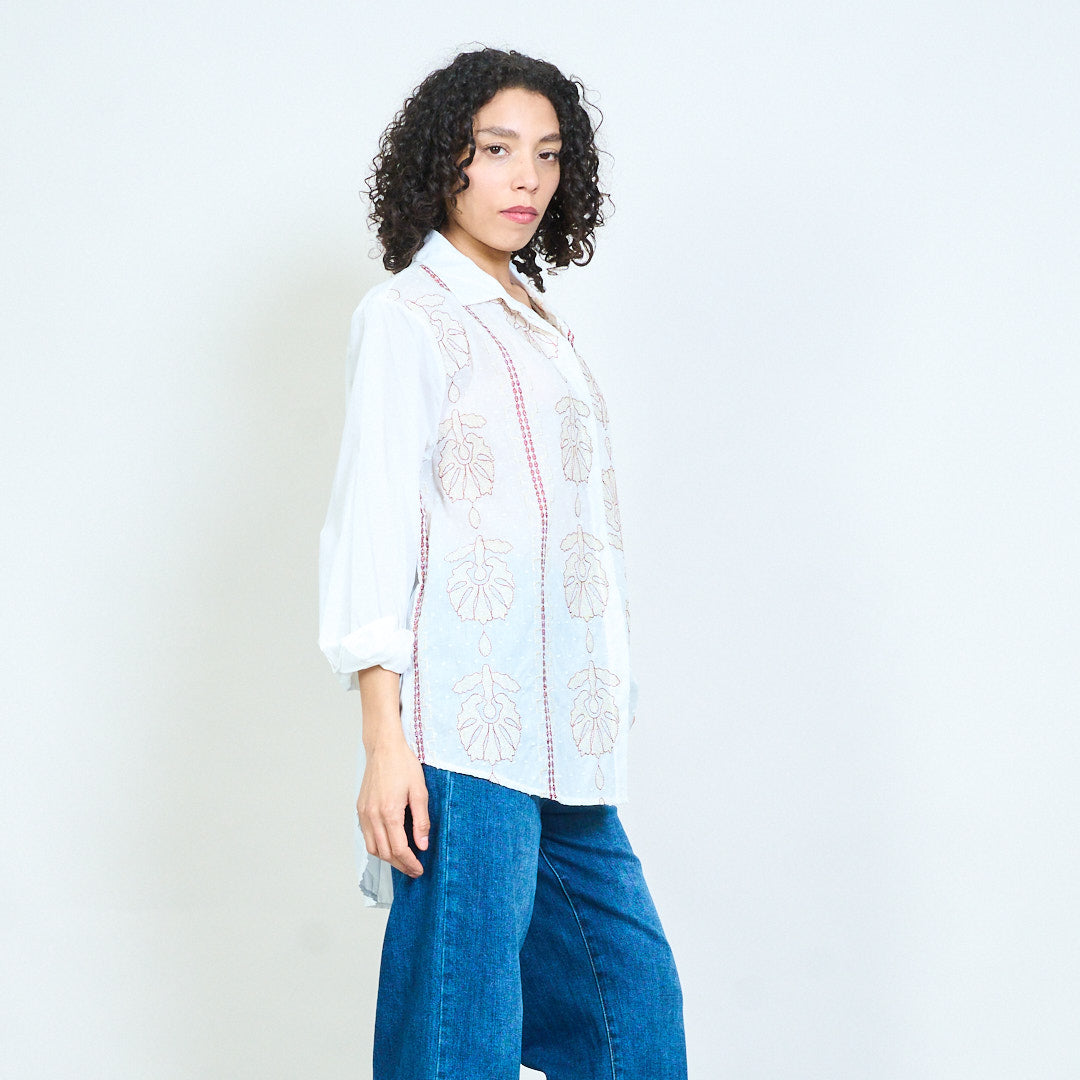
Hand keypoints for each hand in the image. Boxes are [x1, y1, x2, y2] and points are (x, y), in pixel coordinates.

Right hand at [356, 736, 429, 877]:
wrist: (384, 748)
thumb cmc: (403, 765)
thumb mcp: (420, 791)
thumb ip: (421, 820)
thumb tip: (422, 845)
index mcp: (390, 812)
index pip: (399, 849)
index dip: (410, 863)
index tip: (419, 870)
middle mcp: (373, 816)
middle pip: (385, 853)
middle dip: (400, 865)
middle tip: (414, 870)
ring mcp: (364, 813)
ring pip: (373, 848)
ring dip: (388, 858)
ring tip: (403, 860)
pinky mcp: (360, 809)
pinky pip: (366, 836)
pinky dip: (377, 846)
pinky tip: (389, 844)